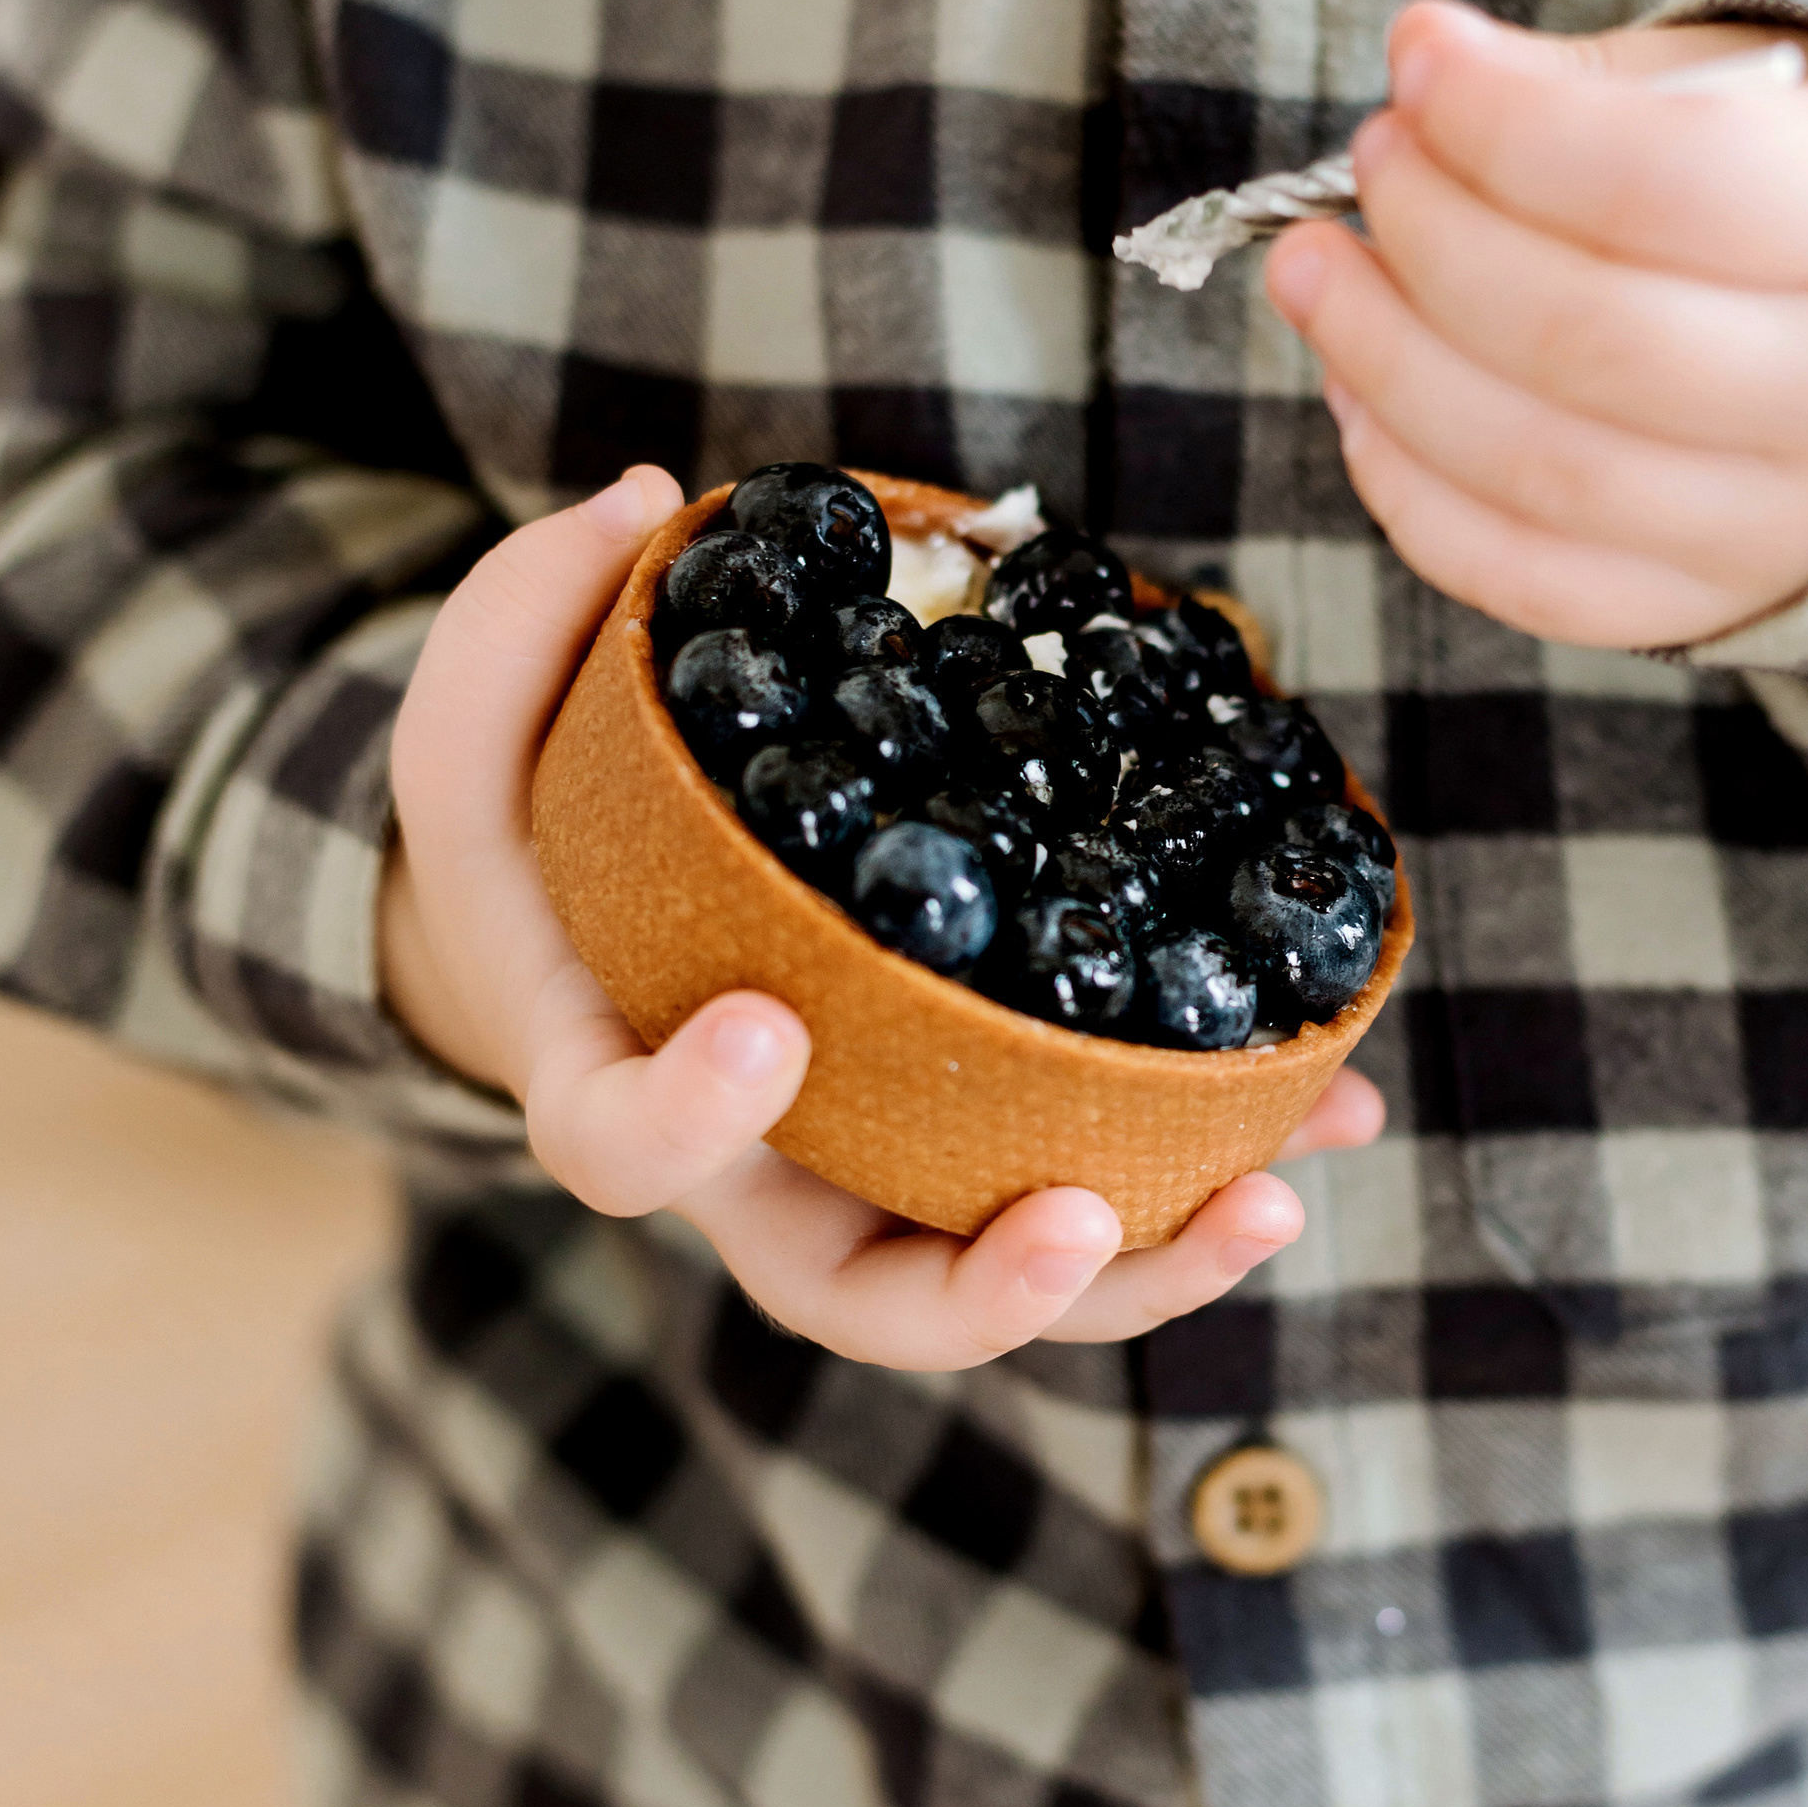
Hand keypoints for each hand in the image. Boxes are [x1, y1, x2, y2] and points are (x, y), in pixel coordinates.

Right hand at [380, 469, 1383, 1364]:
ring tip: (1270, 1194)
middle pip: (864, 1301)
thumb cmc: (535, 834)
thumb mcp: (480, 719)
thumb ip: (528, 616)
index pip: (627, 1148)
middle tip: (1079, 1217)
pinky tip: (1327, 1105)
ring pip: (1010, 1283)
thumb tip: (650, 505)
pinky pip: (1103, 1190)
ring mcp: (883, 1186)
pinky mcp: (986, 1152)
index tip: (770, 1029)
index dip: (690, 1116)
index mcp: (618, 1087)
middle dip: (985, 1289)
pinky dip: (1216, 1166)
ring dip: (1152, 1262)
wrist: (600, 937)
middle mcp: (762, 1179)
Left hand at [1262, 2, 1807, 648]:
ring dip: (1383, 360)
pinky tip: (1362, 397)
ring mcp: (1780, 525)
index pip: (1657, 182)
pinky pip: (1528, 579)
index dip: (1504, 119)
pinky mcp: (1710, 606)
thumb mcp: (1785, 98)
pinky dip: (1412, 494)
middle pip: (1577, 332)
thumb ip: (1612, 88)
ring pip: (1535, 465)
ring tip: (1321, 270)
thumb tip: (1435, 73)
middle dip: (1428, 234)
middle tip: (1371, 162)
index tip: (1418, 56)